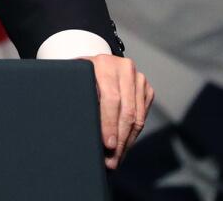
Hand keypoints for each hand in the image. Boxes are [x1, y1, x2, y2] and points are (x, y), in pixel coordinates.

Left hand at [81, 54, 153, 169]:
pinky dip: (134, 134)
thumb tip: (76, 128)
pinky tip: (124, 146)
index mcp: (104, 64)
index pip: (111, 99)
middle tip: (112, 160)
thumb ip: (78, 95)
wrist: (99, 63)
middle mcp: (124, 69)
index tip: (108, 144)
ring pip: (138, 117)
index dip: (110, 123)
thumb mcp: (76, 80)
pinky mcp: (146, 88)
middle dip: (120, 139)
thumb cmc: (82, 76)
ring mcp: (138, 78)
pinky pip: (143, 116)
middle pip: (127, 111)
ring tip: (117, 158)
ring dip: (128, 141)